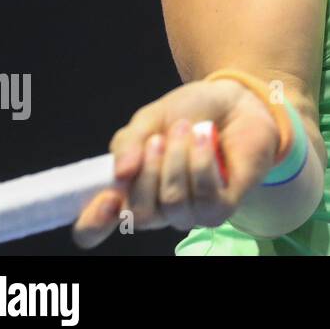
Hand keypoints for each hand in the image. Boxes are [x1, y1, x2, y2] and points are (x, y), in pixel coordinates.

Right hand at [71, 77, 281, 248]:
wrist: (235, 100)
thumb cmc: (189, 113)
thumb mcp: (148, 119)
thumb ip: (127, 143)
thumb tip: (119, 173)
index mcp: (130, 192)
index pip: (96, 228)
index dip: (94, 223)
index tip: (107, 196)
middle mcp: (158, 209)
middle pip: (140, 215)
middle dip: (149, 171)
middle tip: (160, 137)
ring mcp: (191, 212)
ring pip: (173, 203)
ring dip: (178, 160)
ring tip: (186, 129)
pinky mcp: (222, 208)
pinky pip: (205, 197)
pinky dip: (202, 162)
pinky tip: (206, 137)